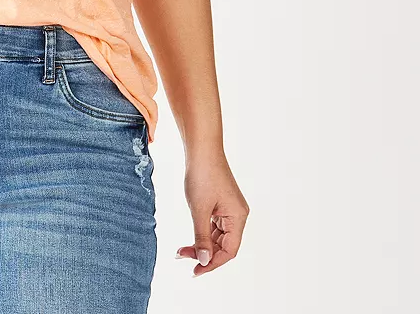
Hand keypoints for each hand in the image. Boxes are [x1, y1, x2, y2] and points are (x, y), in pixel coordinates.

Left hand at [174, 150, 248, 276]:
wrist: (201, 149)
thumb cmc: (202, 175)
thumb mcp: (199, 209)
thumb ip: (202, 237)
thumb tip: (203, 261)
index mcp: (238, 218)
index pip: (229, 251)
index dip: (212, 263)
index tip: (195, 271)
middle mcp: (237, 215)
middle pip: (223, 245)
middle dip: (203, 253)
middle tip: (182, 256)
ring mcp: (229, 209)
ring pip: (217, 236)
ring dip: (201, 243)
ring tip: (182, 249)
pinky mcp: (220, 203)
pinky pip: (213, 225)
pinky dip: (202, 232)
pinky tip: (190, 237)